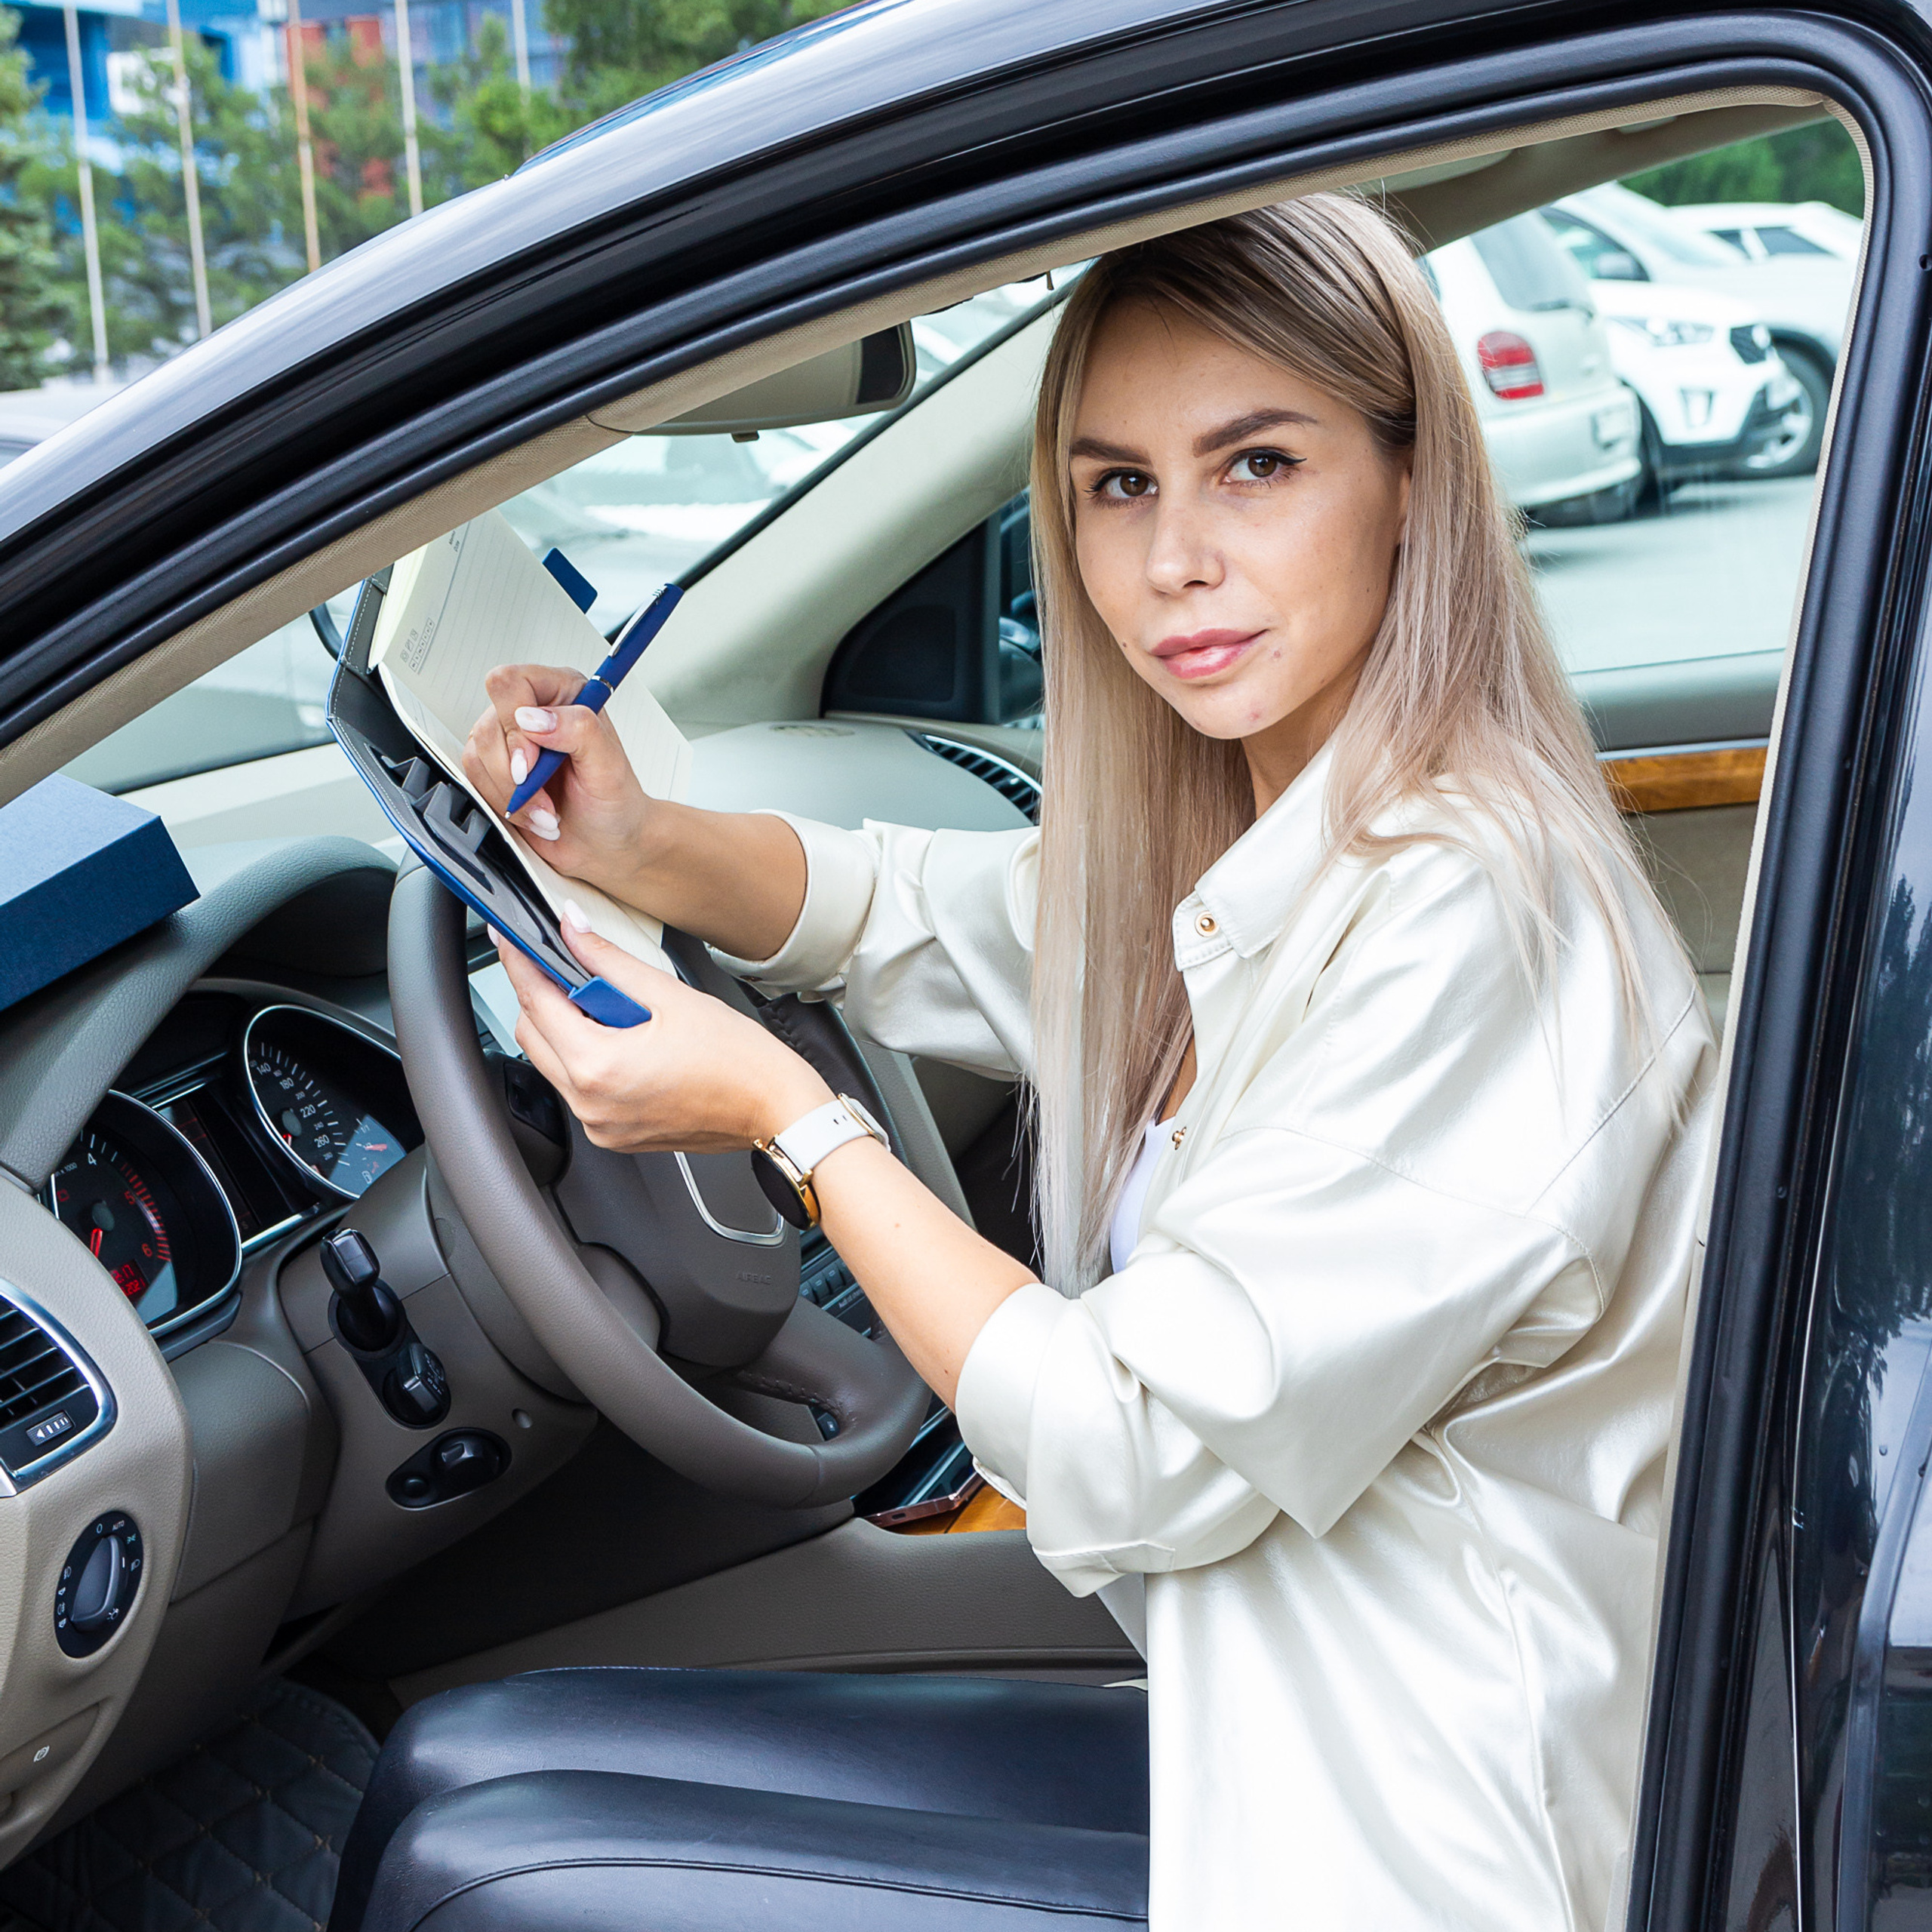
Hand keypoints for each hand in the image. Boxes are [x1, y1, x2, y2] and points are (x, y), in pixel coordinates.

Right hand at [463, 664, 652, 898]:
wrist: (606, 843)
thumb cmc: (614, 802)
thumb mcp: (608, 764)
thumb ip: (578, 729)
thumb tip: (532, 718)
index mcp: (562, 692)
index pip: (510, 683)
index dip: (516, 725)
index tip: (534, 762)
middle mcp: (532, 710)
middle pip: (489, 725)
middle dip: (515, 773)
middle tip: (545, 796)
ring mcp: (510, 740)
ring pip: (477, 755)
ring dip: (510, 794)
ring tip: (545, 811)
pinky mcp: (495, 769)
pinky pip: (474, 779)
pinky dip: (502, 804)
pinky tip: (532, 815)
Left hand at [495, 910, 832, 1153]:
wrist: (775, 1107)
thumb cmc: (739, 1060)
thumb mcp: (670, 995)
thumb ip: (610, 961)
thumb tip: (573, 932)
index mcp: (599, 1066)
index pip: (536, 1002)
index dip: (520, 963)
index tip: (511, 941)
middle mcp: (590, 1103)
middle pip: (532, 1036)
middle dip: (541, 996)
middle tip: (566, 966)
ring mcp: (600, 1125)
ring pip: (552, 1063)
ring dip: (564, 1029)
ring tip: (610, 1007)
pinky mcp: (613, 1135)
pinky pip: (578, 1089)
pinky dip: (586, 1059)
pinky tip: (622, 1040)